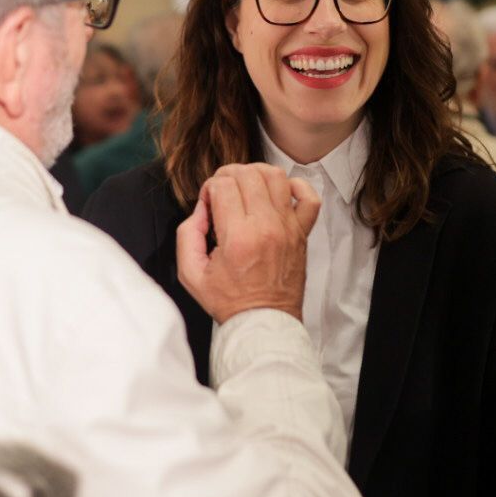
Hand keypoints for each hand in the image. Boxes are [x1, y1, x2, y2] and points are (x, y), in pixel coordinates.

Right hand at [176, 163, 320, 323]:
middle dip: (228, 176)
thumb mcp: (191, 274)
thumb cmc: (229, 301)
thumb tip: (201, 209)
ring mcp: (288, 228)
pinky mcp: (302, 233)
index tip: (208, 203)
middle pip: (248, 175)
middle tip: (222, 193)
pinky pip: (308, 197)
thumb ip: (187, 236)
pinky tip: (278, 194)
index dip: (209, 188)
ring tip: (245, 188)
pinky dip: (295, 187)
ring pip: (276, 176)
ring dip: (256, 174)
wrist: (264, 322)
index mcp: (237, 238)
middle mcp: (266, 227)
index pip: (223, 185)